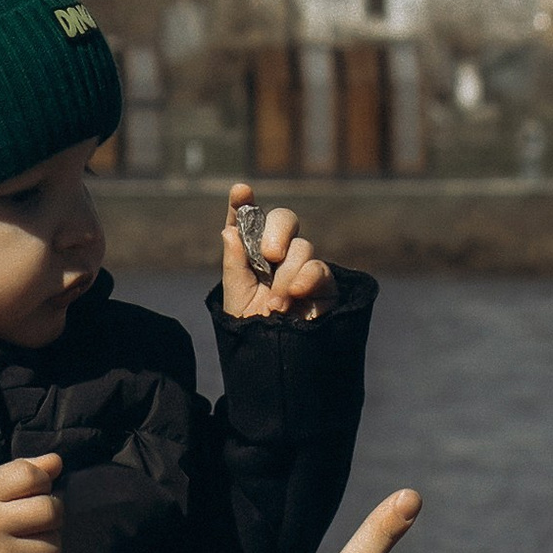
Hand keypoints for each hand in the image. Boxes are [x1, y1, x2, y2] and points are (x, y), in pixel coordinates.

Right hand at [0, 453, 64, 552]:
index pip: (29, 475)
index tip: (36, 489)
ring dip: (50, 540)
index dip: (42, 480)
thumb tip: (56, 461)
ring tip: (34, 539)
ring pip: (53, 544)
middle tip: (41, 516)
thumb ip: (19, 473)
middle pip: (49, 510)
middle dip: (54, 511)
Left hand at [220, 181, 331, 323]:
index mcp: (250, 252)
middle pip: (284, 219)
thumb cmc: (251, 328)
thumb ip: (233, 264)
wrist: (275, 359)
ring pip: (302, 246)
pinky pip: (319, 268)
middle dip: (276, 231)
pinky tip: (295, 295)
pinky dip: (306, 279)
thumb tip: (229, 230)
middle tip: (269, 255)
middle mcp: (278, 254)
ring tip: (275, 305)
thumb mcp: (235, 297)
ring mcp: (302, 266)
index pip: (247, 220)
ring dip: (285, 276)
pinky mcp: (323, 283)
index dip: (243, 203)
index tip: (241, 192)